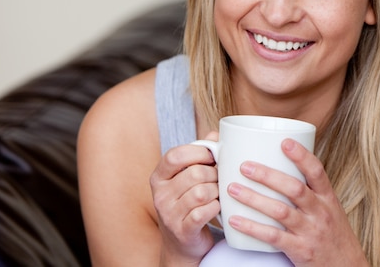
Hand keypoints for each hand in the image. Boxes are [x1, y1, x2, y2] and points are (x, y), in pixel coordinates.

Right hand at [150, 132, 220, 264]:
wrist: (182, 244)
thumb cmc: (189, 202)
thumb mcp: (189, 177)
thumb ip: (201, 154)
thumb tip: (215, 135)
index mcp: (159, 177)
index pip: (175, 155)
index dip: (198, 152)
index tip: (212, 156)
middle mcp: (160, 195)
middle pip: (195, 173)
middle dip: (214, 174)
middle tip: (219, 179)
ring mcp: (169, 214)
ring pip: (202, 192)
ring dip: (217, 191)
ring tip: (219, 193)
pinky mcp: (182, 231)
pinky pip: (204, 212)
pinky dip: (216, 208)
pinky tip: (217, 207)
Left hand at [225, 139, 368, 266]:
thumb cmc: (334, 236)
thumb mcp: (331, 209)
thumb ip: (311, 192)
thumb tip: (282, 167)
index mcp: (328, 198)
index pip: (317, 171)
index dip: (301, 156)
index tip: (284, 142)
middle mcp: (320, 212)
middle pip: (294, 189)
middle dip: (267, 176)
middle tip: (245, 166)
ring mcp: (310, 232)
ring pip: (280, 211)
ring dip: (254, 199)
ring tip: (233, 189)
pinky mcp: (300, 250)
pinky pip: (273, 237)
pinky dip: (252, 228)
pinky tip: (236, 220)